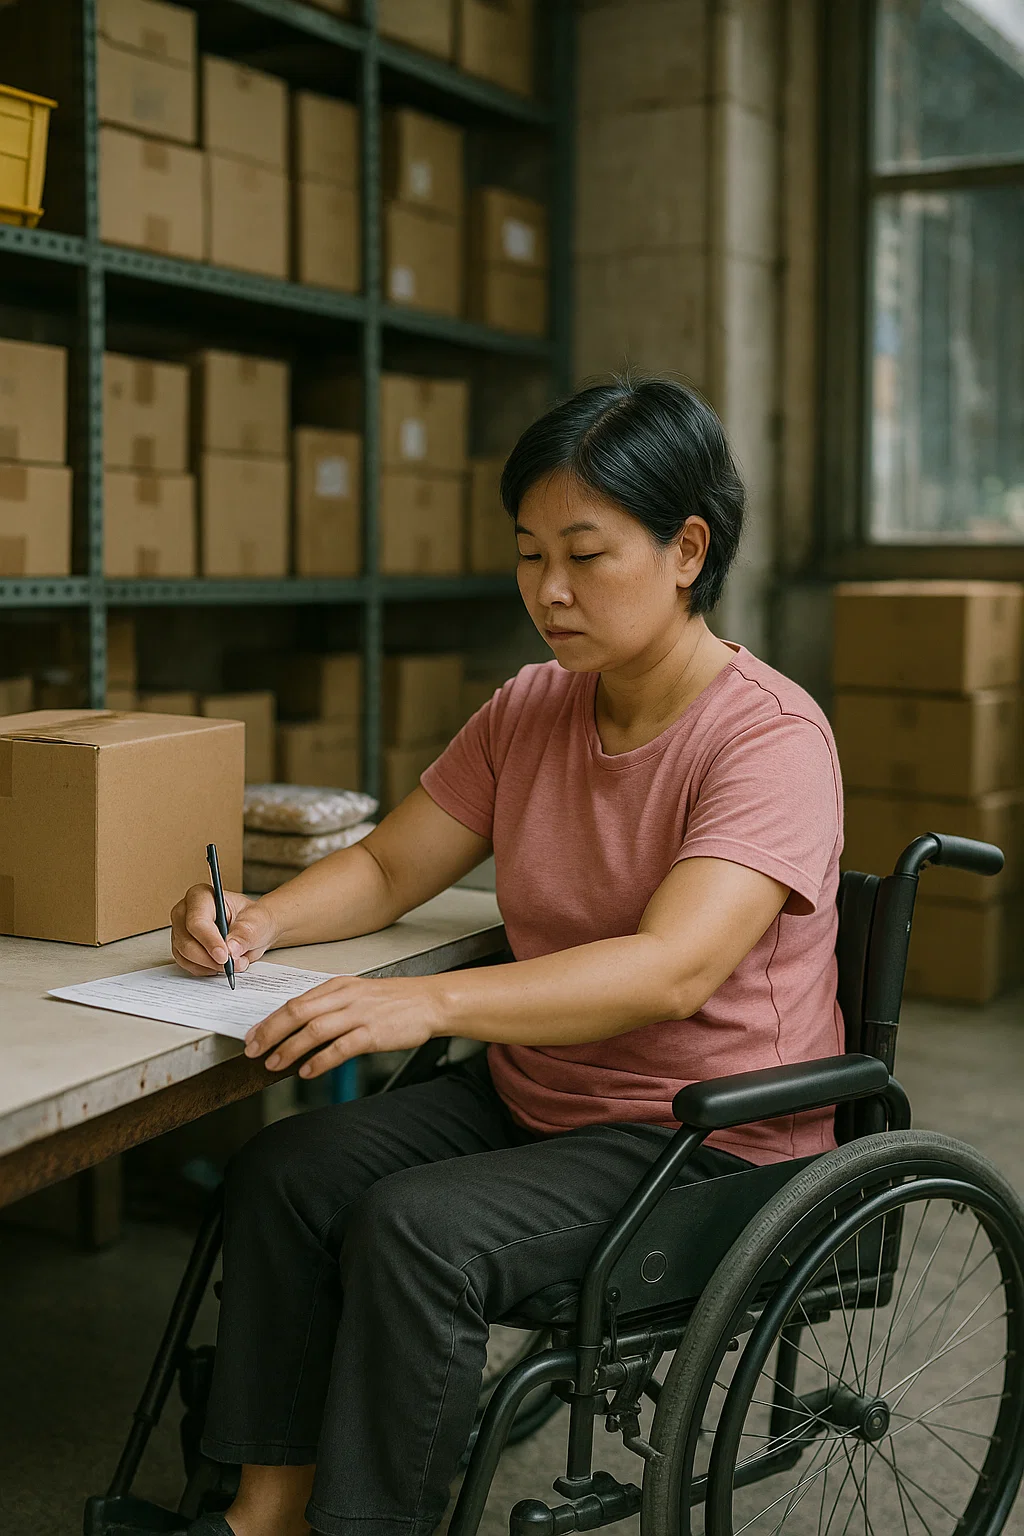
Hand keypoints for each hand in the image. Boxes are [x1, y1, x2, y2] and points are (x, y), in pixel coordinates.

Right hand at [170, 885, 278, 976]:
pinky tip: (221, 964)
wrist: (254, 931)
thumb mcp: (257, 922)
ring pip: (185, 955)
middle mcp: (185, 912)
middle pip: (187, 941)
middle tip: (231, 964)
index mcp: (201, 896)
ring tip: (232, 962)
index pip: (197, 921)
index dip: (210, 941)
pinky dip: (206, 969)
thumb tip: (231, 949)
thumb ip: (245, 934)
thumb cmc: (254, 920)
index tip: (225, 956)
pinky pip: (187, 965)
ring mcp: (181, 930)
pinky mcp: (181, 947)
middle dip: (210, 958)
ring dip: (210, 965)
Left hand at [243, 974, 445, 1078]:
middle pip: (297, 1013)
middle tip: (253, 1050)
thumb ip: (330, 1008)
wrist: (430, 1001)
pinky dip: (320, 1061)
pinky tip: (307, 1071)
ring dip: (290, 1048)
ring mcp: (359, 1014)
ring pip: (314, 1030)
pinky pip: (340, 1048)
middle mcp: (345, 997)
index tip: (253, 1036)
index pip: (295, 1002)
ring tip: (274, 1064)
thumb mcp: (357, 994)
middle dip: (270, 1033)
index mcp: (337, 986)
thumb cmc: (395, 1001)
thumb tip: (299, 1028)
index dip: (270, 1021)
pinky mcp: (374, 1033)